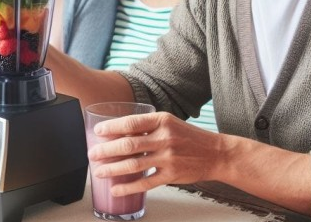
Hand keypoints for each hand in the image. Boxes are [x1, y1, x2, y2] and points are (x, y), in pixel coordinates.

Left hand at [89, 112, 223, 196]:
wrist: (217, 153)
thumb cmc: (190, 137)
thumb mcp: (169, 123)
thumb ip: (147, 126)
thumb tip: (117, 132)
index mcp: (161, 121)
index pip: (130, 123)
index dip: (111, 127)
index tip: (97, 131)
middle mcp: (164, 138)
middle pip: (128, 145)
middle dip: (106, 150)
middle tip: (92, 154)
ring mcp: (168, 158)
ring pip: (134, 164)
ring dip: (112, 169)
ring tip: (99, 172)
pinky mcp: (172, 175)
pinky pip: (145, 182)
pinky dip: (128, 187)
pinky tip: (116, 189)